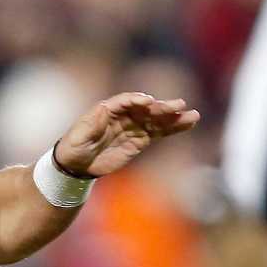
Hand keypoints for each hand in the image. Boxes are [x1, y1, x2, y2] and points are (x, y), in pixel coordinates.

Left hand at [53, 92, 200, 177]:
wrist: (75, 165)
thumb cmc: (73, 147)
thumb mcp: (78, 135)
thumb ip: (92, 123)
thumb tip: (103, 108)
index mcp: (106, 109)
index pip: (125, 101)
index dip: (137, 100)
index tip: (149, 102)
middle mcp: (123, 115)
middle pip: (145, 108)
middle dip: (161, 107)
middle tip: (179, 105)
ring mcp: (133, 127)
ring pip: (156, 119)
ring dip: (173, 117)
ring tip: (192, 115)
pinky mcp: (140, 140)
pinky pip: (158, 132)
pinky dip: (173, 128)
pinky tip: (188, 124)